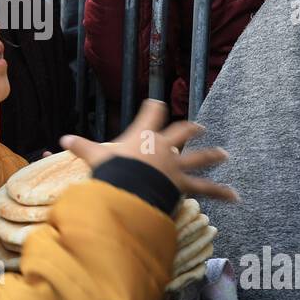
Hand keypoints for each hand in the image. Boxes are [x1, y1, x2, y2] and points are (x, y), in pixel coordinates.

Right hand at [60, 98, 238, 201]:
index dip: (154, 107)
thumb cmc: (113, 170)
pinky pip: (206, 189)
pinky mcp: (184, 183)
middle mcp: (163, 146)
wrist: (129, 187)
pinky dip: (221, 192)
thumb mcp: (96, 157)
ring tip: (225, 155)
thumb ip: (82, 147)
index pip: (151, 113)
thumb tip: (62, 139)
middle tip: (200, 126)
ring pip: (199, 157)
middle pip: (182, 130)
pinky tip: (236, 196)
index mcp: (144, 135)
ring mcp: (176, 164)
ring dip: (212, 156)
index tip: (157, 103)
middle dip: (190, 128)